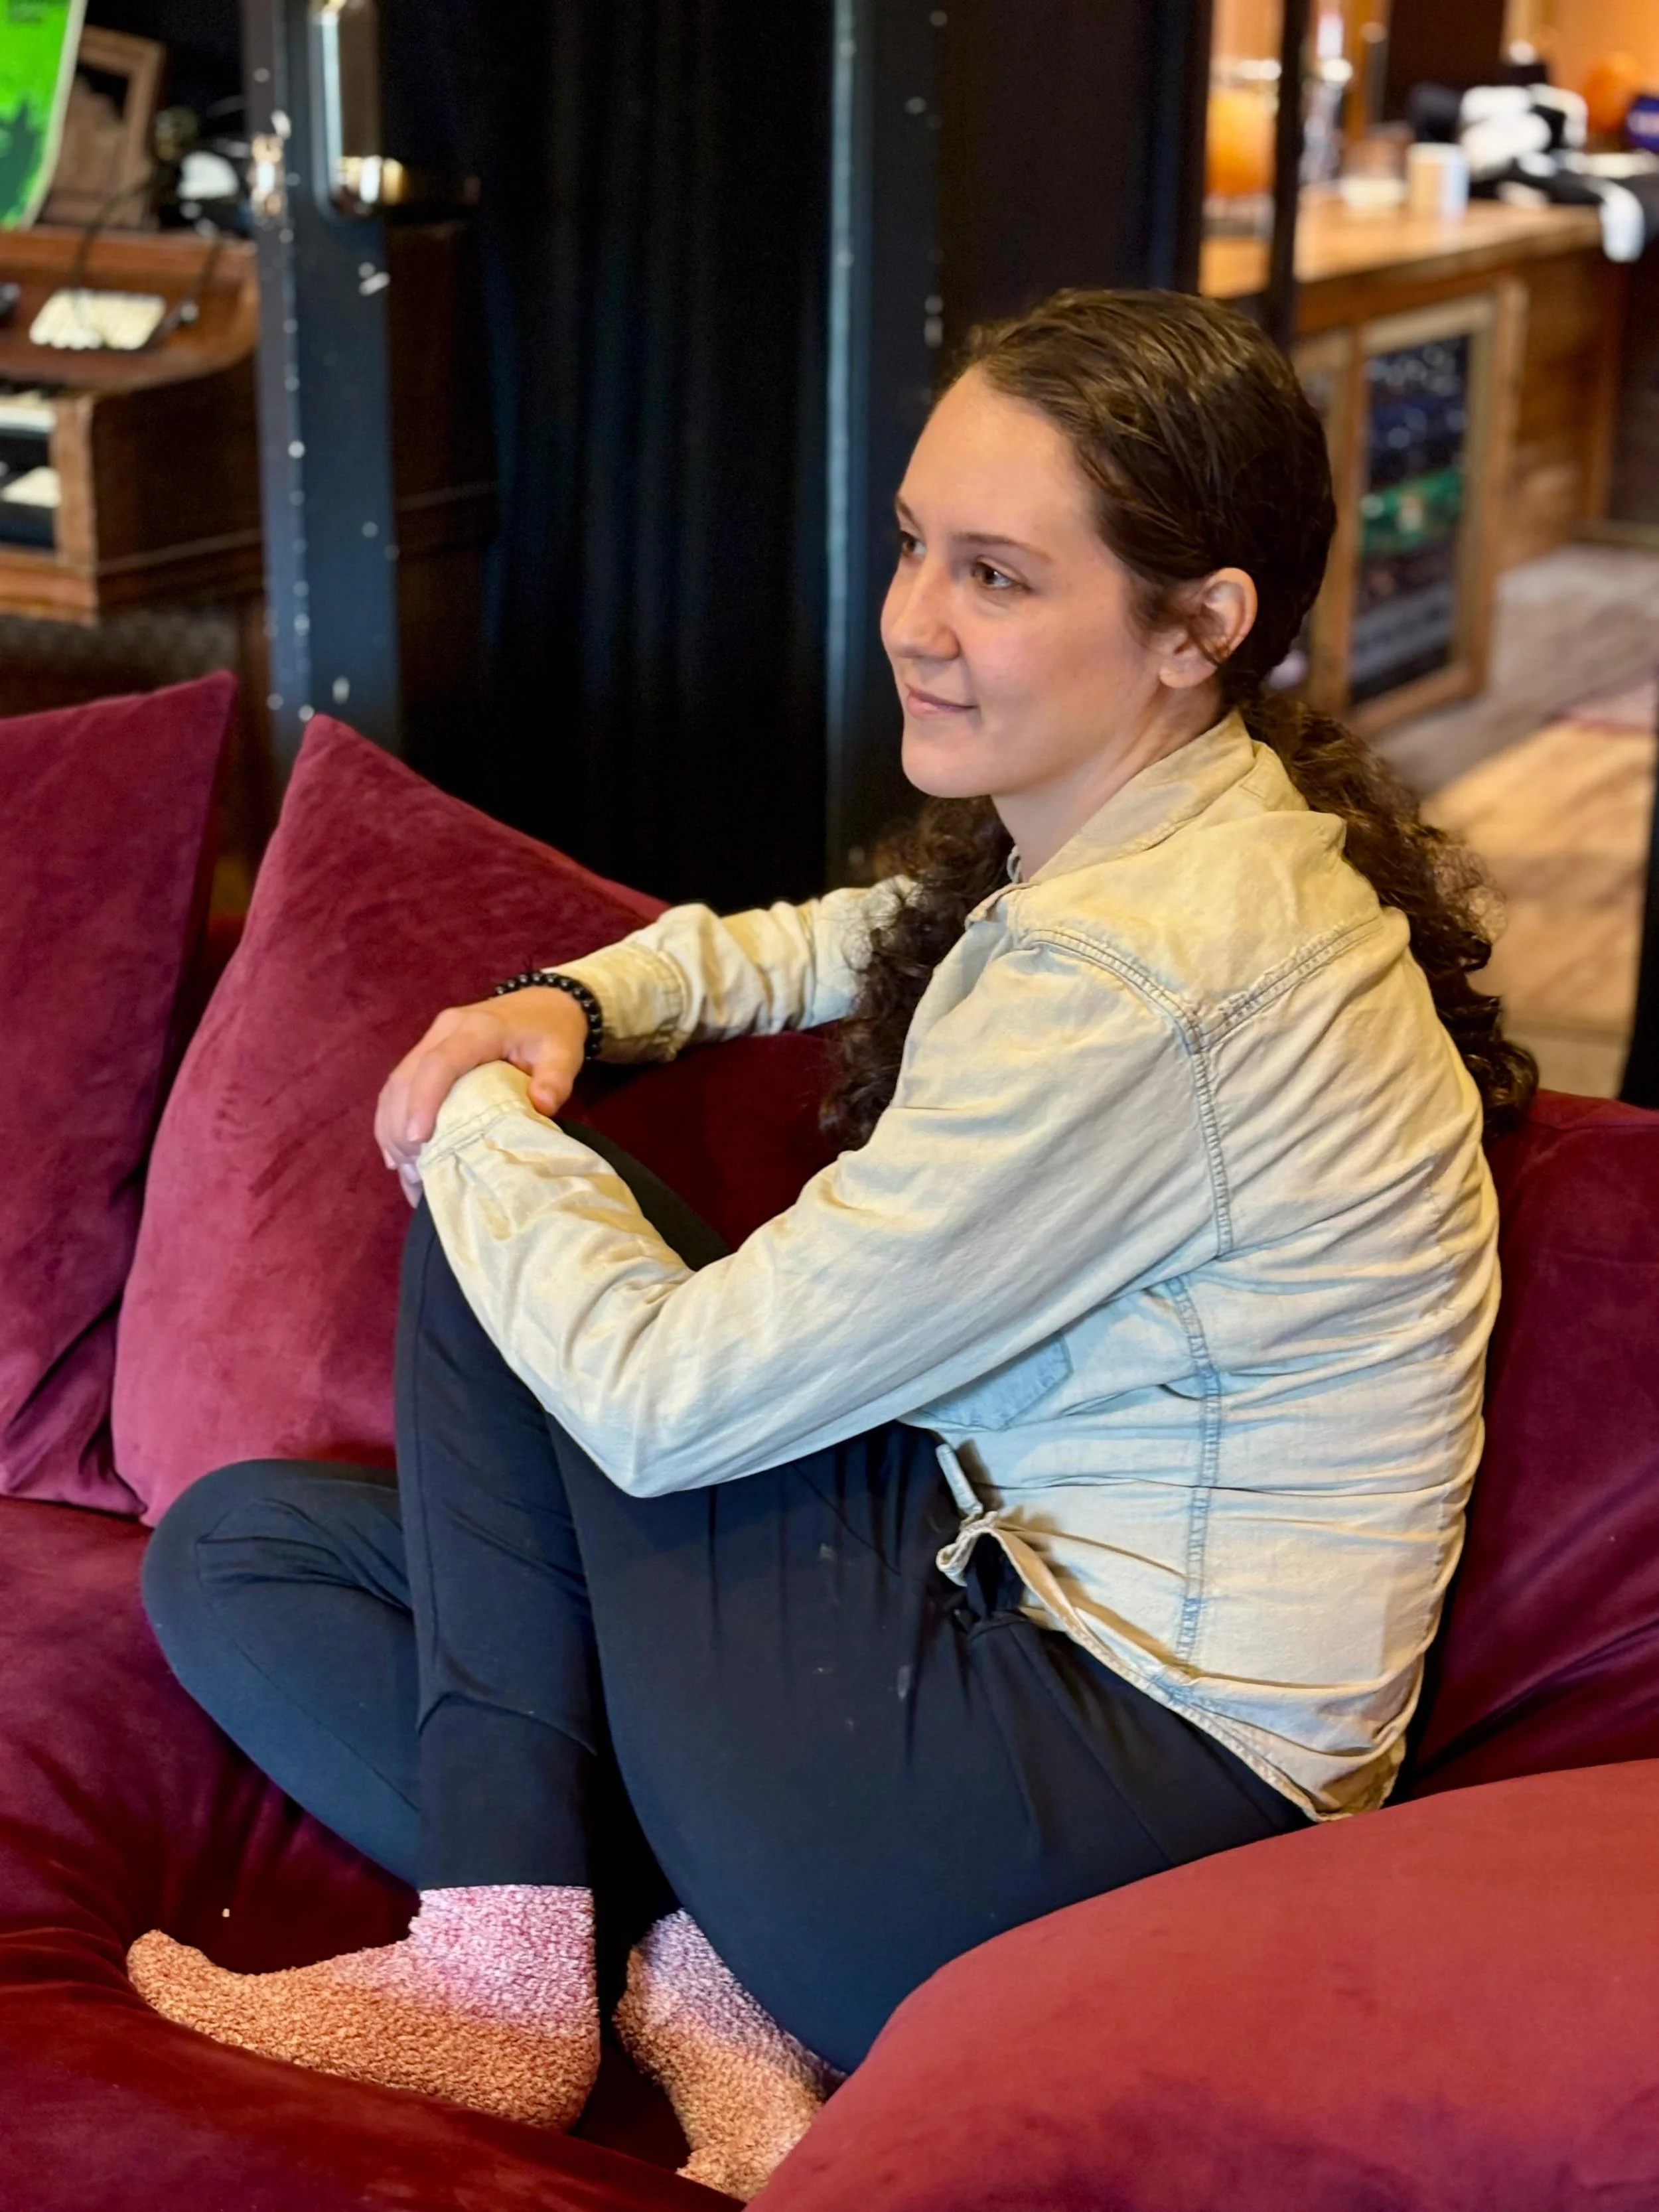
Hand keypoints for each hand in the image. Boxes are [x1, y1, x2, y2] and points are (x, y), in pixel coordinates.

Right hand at [374, 987, 589, 1203]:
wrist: (543, 1005)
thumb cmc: (552, 1033)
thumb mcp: (563, 1055)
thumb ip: (555, 1081)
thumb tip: (540, 1108)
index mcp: (479, 1029)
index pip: (440, 1063)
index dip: (424, 1100)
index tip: (419, 1140)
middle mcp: (446, 1030)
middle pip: (408, 1076)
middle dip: (401, 1126)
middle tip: (411, 1170)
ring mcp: (432, 1038)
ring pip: (397, 1083)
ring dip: (392, 1127)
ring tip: (405, 1170)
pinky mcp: (426, 1051)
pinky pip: (399, 1085)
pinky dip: (392, 1119)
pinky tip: (397, 1154)